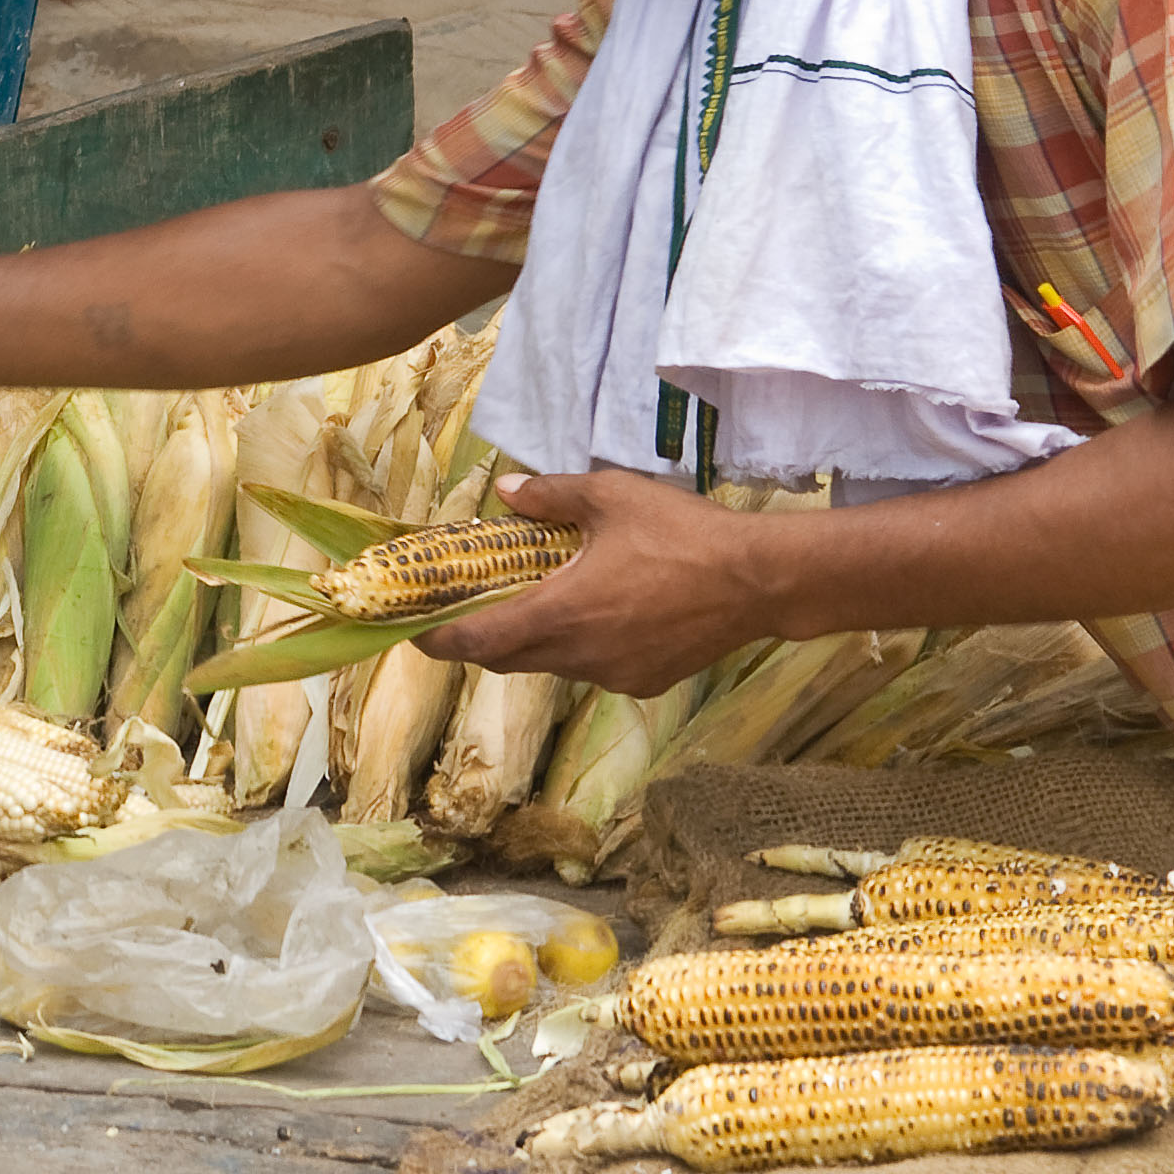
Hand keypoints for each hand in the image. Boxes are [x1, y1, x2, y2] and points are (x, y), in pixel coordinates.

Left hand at [417, 471, 766, 695]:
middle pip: (508, 658)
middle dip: (480, 639)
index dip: (439, 640)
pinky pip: (594, 668)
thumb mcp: (611, 497)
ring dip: (533, 641)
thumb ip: (550, 497)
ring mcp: (614, 676)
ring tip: (535, 602)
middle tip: (466, 610)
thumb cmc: (680, 534)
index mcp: (560, 613)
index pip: (478, 640)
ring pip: (552, 664)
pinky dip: (580, 647)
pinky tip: (599, 615)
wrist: (759, 580)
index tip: (415, 632)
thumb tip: (506, 491)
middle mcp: (580, 656)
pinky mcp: (645, 683)